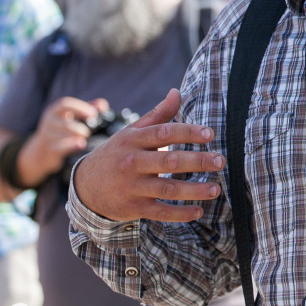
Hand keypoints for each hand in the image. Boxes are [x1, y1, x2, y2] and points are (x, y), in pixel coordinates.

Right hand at [18, 96, 107, 185]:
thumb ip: (88, 108)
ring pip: (61, 135)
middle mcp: (49, 121)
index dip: (80, 107)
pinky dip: (71, 146)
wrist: (40, 151)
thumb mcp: (71, 116)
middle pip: (64, 122)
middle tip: (89, 132)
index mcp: (55, 110)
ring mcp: (47, 136)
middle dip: (78, 127)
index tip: (94, 114)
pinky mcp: (48, 149)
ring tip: (84, 139)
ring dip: (76, 137)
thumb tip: (103, 105)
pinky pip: (58, 147)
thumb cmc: (61, 129)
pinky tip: (81, 145)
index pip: (65, 104)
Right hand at [71, 88, 224, 222]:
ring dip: (194, 190)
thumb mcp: (132, 132)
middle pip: (169, 161)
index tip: (209, 134)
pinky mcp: (134, 208)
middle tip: (220, 161)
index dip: (187, 132)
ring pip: (168, 189)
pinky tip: (198, 212)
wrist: (85, 186)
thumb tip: (177, 91)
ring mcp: (133, 187)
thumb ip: (157, 115)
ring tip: (216, 189)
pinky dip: (180, 214)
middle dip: (197, 161)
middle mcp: (133, 163)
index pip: (164, 133)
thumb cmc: (117, 153)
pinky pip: (160, 212)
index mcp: (134, 140)